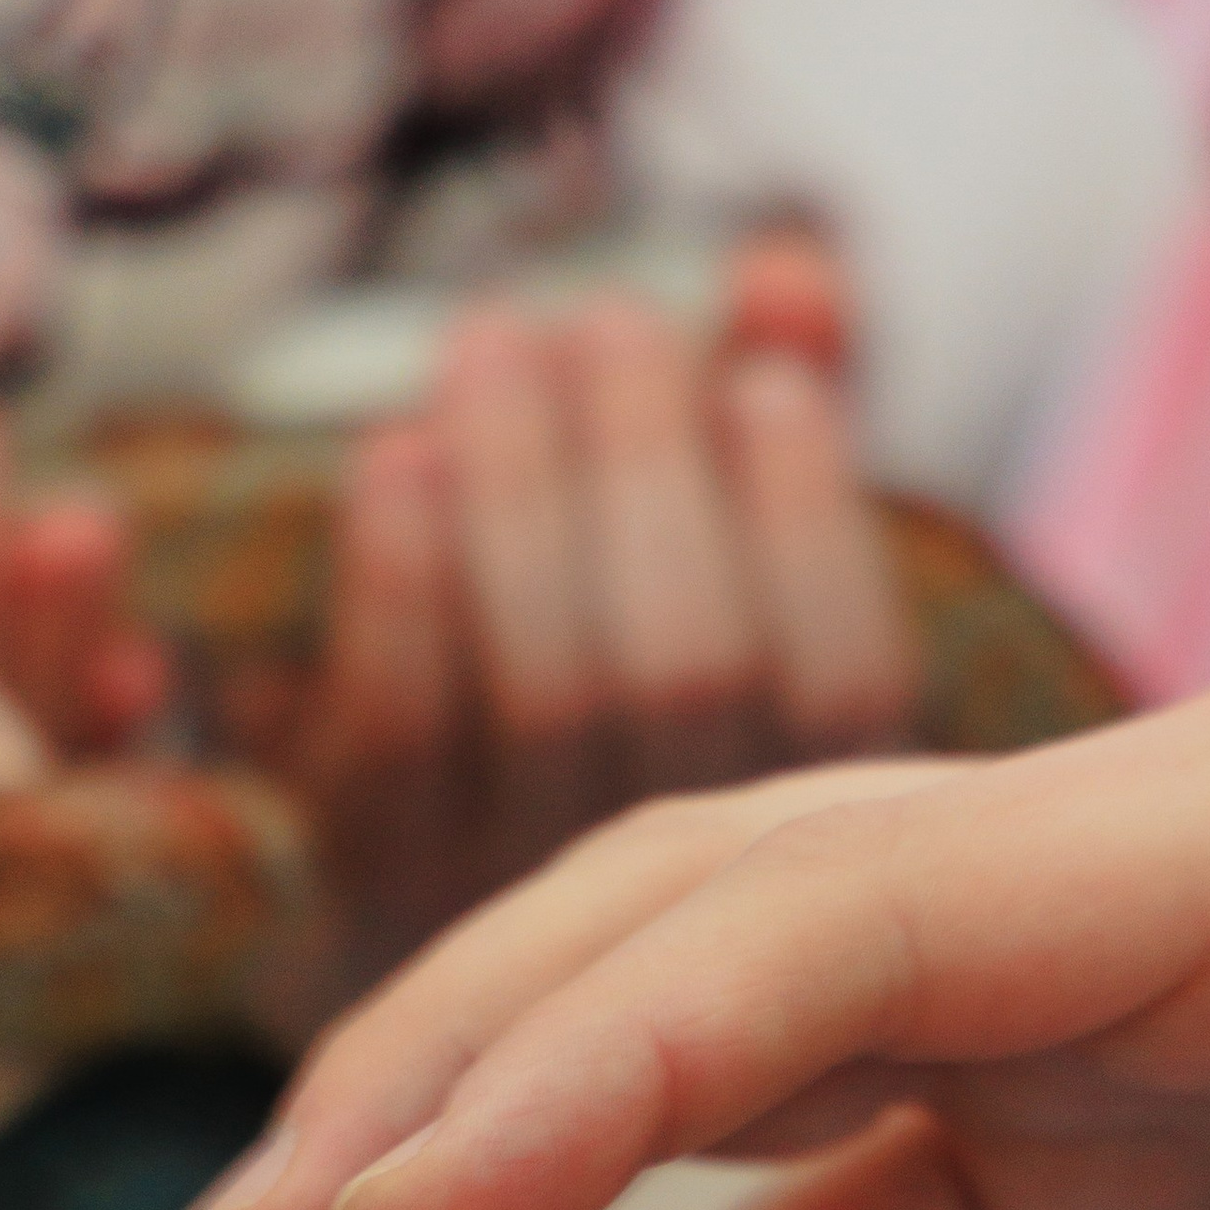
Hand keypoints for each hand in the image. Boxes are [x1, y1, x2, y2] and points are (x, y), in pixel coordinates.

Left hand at [292, 242, 916, 975]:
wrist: (386, 938)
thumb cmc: (580, 678)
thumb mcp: (700, 547)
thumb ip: (769, 412)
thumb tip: (788, 271)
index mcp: (793, 824)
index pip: (841, 688)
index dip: (808, 526)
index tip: (764, 382)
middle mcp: (671, 895)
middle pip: (686, 678)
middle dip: (645, 476)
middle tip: (605, 320)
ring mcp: (515, 895)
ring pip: (548, 698)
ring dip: (521, 498)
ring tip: (492, 345)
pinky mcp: (368, 885)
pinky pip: (396, 746)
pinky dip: (397, 596)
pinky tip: (394, 463)